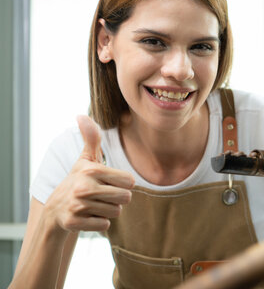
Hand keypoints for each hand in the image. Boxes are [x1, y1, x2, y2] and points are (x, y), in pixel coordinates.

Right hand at [43, 115, 134, 232]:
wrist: (54, 209)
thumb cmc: (78, 180)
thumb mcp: (86, 159)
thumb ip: (91, 139)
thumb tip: (81, 115)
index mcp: (92, 170)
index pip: (130, 182)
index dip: (123, 184)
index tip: (108, 182)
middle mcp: (84, 187)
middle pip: (126, 198)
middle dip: (117, 199)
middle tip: (102, 195)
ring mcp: (77, 206)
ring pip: (116, 212)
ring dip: (108, 210)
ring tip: (93, 205)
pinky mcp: (74, 223)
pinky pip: (105, 225)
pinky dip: (99, 222)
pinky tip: (87, 216)